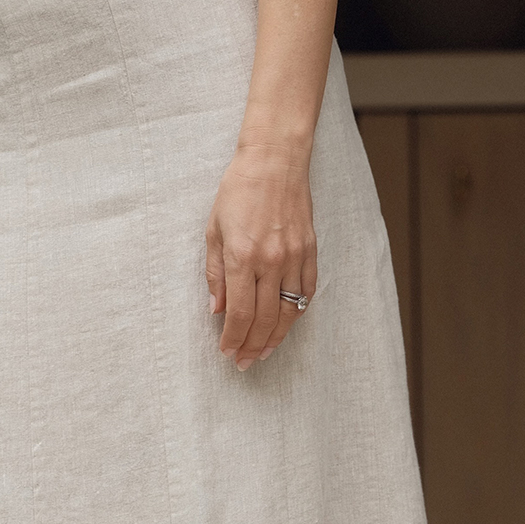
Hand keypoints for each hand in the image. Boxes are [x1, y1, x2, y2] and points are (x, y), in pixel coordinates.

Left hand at [205, 137, 317, 370]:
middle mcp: (270, 261)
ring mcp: (294, 257)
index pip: (239, 312)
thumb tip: (217, 309)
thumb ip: (215, 273)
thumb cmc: (238, 191)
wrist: (274, 161)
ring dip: (276, 337)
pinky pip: (307, 291)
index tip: (227, 352)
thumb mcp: (213, 230)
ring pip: (289, 311)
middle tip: (244, 362)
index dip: (233, 338)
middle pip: (265, 319)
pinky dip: (298, 311)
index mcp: (242, 257)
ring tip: (264, 352)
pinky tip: (287, 323)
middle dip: (252, 345)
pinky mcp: (310, 250)